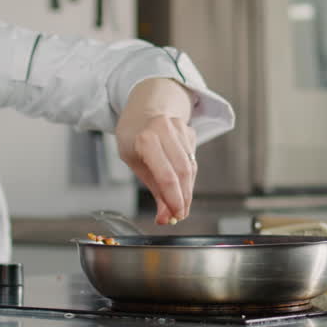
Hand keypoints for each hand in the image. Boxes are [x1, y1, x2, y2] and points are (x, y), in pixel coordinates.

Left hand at [115, 78, 197, 224]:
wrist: (144, 109)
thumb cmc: (134, 137)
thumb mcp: (134, 163)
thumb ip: (153, 189)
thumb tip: (165, 217)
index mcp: (146, 138)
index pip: (166, 175)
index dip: (173, 199)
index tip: (175, 216)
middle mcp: (165, 130)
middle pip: (183, 172)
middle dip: (183, 198)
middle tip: (180, 215)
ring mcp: (181, 129)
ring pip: (191, 168)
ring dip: (187, 191)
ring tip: (180, 206)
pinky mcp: (190, 132)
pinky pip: (193, 161)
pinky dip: (188, 178)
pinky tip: (182, 186)